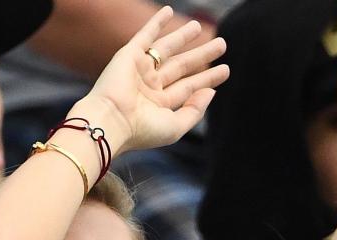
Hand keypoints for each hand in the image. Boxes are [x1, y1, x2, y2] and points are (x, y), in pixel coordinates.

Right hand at [83, 6, 229, 152]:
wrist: (111, 121)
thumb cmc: (142, 130)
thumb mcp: (175, 127)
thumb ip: (194, 111)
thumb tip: (210, 92)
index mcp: (159, 105)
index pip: (189, 88)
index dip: (208, 78)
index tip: (225, 70)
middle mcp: (149, 87)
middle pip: (181, 67)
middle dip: (201, 55)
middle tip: (221, 44)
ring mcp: (139, 70)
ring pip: (166, 50)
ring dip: (182, 36)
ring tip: (199, 26)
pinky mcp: (129, 56)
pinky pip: (145, 35)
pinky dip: (155, 23)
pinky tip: (167, 11)